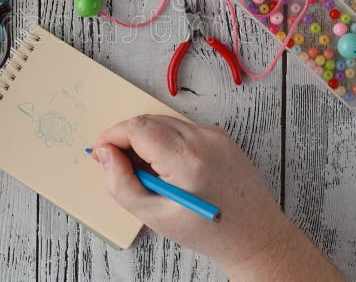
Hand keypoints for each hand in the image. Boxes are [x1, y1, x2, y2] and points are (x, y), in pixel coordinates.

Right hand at [91, 115, 341, 280]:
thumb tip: (105, 154)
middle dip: (126, 138)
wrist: (255, 235)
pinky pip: (182, 129)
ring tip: (147, 172)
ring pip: (165, 123)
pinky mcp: (221, 136)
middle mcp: (202, 138)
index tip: (100, 152)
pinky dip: (167, 141)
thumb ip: (121, 184)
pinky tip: (169, 169)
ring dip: (146, 139)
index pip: (137, 128)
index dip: (112, 136)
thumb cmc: (206, 231)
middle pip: (149, 121)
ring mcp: (214, 134)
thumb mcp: (154, 216)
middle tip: (119, 166)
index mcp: (186, 159)